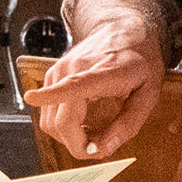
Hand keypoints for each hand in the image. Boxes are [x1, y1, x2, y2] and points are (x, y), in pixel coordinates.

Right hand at [22, 19, 165, 159]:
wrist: (125, 31)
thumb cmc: (140, 62)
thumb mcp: (149, 95)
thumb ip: (128, 124)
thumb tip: (103, 149)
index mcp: (102, 72)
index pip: (74, 84)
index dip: (52, 93)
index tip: (32, 98)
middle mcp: (73, 69)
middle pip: (60, 121)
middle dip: (77, 145)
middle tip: (100, 148)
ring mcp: (59, 71)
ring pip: (50, 121)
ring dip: (69, 136)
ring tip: (94, 132)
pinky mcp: (52, 76)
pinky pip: (49, 113)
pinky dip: (63, 125)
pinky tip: (83, 122)